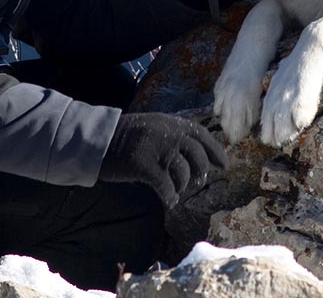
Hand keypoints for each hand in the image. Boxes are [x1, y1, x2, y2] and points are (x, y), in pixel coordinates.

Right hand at [98, 113, 227, 207]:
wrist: (98, 141)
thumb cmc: (126, 138)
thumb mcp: (153, 128)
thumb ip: (173, 136)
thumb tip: (196, 155)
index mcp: (171, 123)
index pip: (202, 135)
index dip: (216, 150)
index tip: (224, 165)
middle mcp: (168, 133)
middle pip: (198, 157)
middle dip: (199, 173)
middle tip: (193, 184)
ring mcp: (157, 149)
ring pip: (183, 173)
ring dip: (182, 186)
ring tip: (175, 192)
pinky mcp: (144, 165)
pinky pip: (166, 187)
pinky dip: (170, 197)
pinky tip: (168, 201)